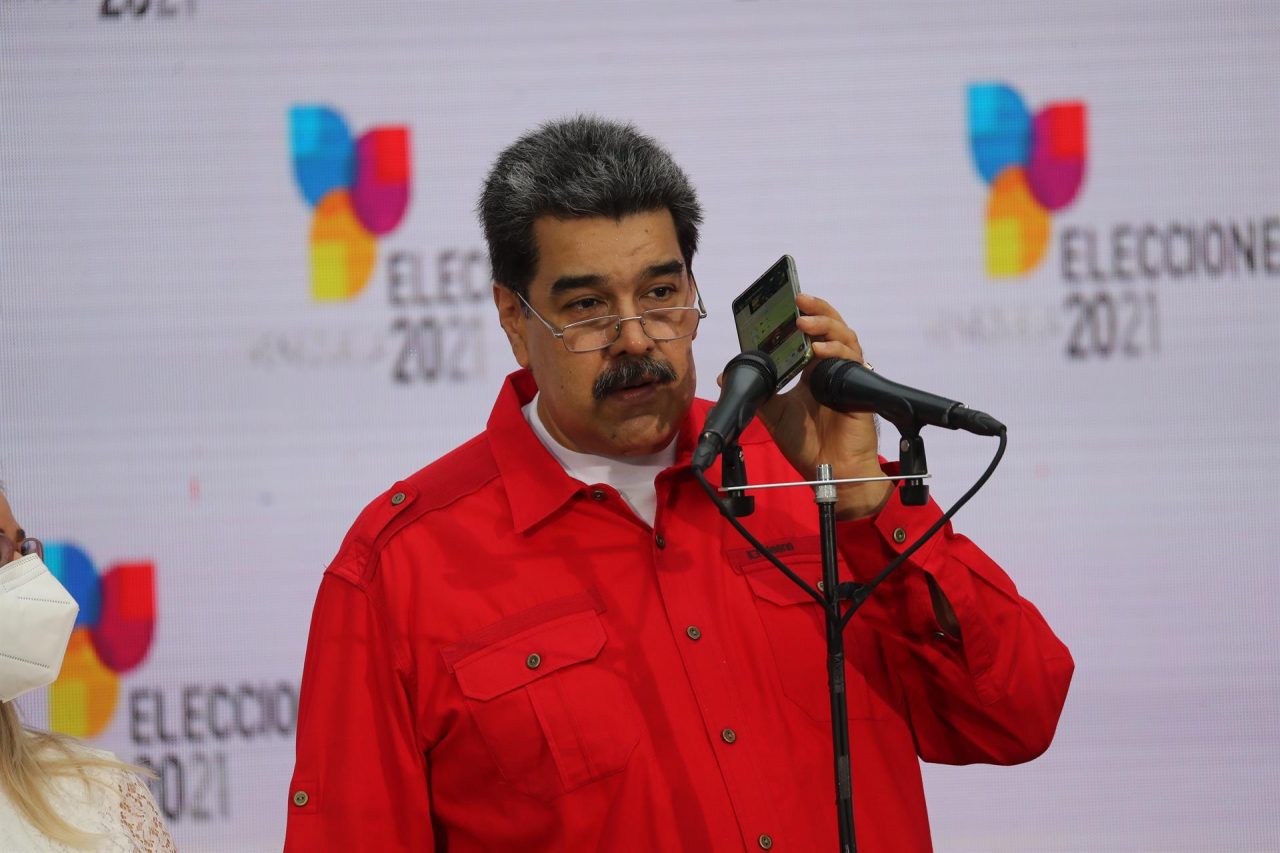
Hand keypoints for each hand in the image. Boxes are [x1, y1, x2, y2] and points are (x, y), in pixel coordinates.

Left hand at [754, 294, 891, 519]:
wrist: (830, 471)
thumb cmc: (808, 445)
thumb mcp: (773, 413)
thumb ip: (757, 391)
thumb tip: (727, 376)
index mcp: (813, 371)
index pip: (811, 334)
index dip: (802, 316)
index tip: (785, 303)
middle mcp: (830, 368)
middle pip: (831, 327)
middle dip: (817, 310)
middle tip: (799, 299)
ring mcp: (845, 375)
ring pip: (844, 336)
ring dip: (825, 324)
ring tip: (803, 322)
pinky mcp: (856, 387)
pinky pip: (850, 359)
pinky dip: (834, 351)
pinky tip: (817, 350)